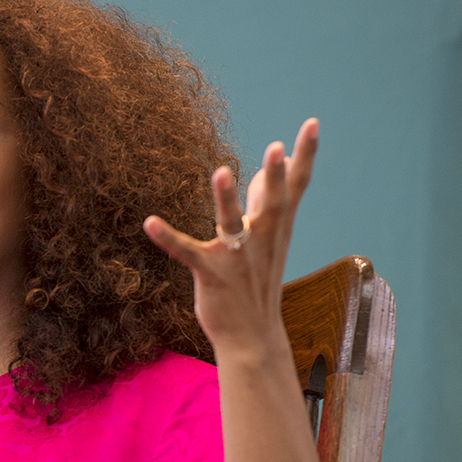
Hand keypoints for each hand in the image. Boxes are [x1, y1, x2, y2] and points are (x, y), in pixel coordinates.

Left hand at [142, 118, 318, 354]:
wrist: (252, 337)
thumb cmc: (256, 283)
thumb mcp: (267, 243)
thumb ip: (265, 207)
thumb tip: (266, 176)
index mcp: (276, 229)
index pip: (296, 187)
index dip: (304, 155)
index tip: (311, 123)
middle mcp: (261, 240)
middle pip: (274, 202)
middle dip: (276, 175)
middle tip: (278, 147)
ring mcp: (236, 257)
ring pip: (232, 224)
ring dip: (226, 199)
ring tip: (220, 172)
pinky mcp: (211, 273)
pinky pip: (187, 252)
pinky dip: (168, 237)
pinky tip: (150, 222)